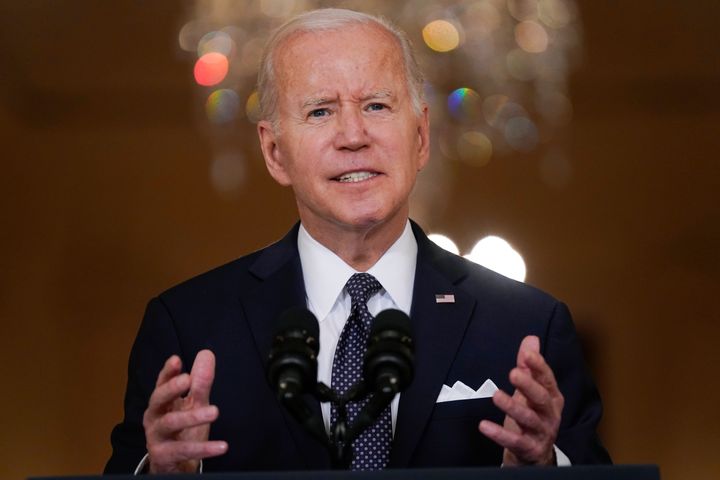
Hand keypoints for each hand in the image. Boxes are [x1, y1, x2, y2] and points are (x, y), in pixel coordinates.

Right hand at [143, 350, 227, 472]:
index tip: (176, 360)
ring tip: (215, 411)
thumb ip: (200, 382)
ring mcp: (156, 437)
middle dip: (171, 388)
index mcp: (162, 402)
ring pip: (170, 423)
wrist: (176, 465)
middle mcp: (155, 417)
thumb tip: (206, 354)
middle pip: (158, 399)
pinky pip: (183, 450)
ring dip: (192, 417)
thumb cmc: (183, 430)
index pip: (162, 383)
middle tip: (187, 379)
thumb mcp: (194, 404)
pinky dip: (204, 448)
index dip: (168, 372)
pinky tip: (221, 446)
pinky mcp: (163, 456)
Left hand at [478, 336, 563, 465]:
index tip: (528, 355)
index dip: (539, 366)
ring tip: (496, 395)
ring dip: (513, 407)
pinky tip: (484, 426)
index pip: (547, 379)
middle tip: (513, 373)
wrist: (535, 455)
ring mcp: (541, 432)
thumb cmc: (532, 416)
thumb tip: (531, 340)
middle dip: (528, 385)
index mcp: (552, 397)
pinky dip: (499, 434)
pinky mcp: (529, 449)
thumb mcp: (530, 390)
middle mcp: (550, 414)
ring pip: (529, 419)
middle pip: (541, 398)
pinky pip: (515, 441)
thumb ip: (529, 366)